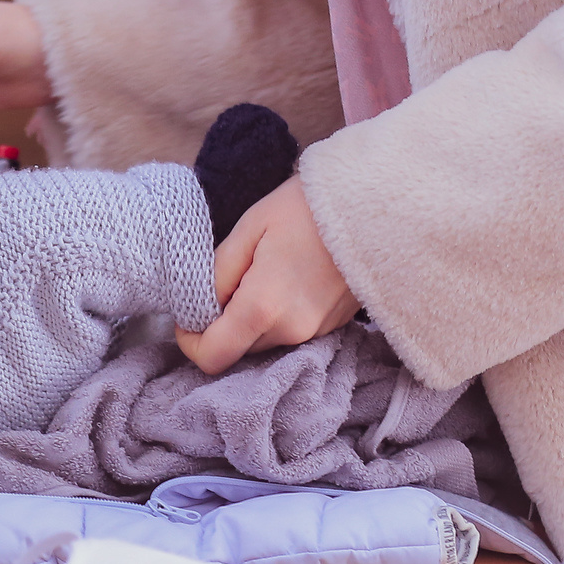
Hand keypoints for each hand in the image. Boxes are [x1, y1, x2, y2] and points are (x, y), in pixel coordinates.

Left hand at [173, 177, 358, 375]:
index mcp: (263, 308)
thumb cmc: (307, 208)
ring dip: (251, 321)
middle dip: (222, 326)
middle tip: (226, 282)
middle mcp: (290, 332)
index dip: (190, 341)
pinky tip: (286, 279)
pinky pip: (290, 334)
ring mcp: (316, 333)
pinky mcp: (333, 327)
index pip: (212, 357)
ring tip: (260, 274)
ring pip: (264, 344)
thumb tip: (198, 306)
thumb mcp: (251, 229)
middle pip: (238, 351)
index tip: (189, 314)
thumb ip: (218, 272)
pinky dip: (277, 317)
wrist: (374, 206)